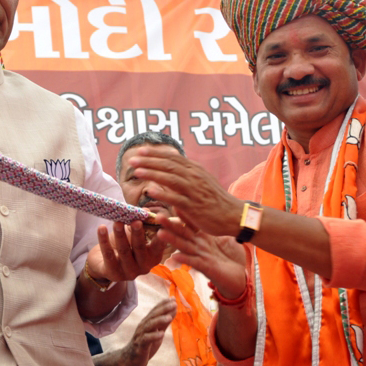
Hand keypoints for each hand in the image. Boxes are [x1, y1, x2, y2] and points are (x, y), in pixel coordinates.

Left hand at [86, 220, 168, 282]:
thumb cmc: (124, 246)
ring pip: (124, 251)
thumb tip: (144, 210)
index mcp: (153, 257)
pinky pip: (108, 255)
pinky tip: (102, 228)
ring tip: (117, 222)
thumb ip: (140, 223)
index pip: (159, 245)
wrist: (103, 264)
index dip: (160, 235)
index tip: (160, 223)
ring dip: (120, 234)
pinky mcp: (113, 273)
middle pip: (140, 248)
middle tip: (136, 221)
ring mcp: (129, 272)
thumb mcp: (133, 234)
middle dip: (138, 234)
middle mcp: (144, 267)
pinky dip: (104, 240)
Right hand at [124, 298, 176, 365]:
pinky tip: (162, 334)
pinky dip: (154, 336)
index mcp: (147, 322)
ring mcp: (140, 335)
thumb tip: (174, 309)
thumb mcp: (157, 332)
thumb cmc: (145, 344)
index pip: (155, 310)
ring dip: (159, 320)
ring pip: (149, 325)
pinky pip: (146, 339)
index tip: (173, 298)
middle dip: (163, 309)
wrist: (131, 360)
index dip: (163, 304)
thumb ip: (165, 322)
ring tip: (169, 317)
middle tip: (174, 304)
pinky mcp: (140, 345)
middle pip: (153, 315)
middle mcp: (143, 326)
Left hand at [127, 147, 243, 236]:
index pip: (172, 158)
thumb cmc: (215, 200)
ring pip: (171, 179)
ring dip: (152, 174)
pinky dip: (163, 193)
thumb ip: (186, 173)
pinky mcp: (195, 206)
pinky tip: (150, 191)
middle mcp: (194, 177)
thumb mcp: (201, 181)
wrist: (233, 215)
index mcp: (195, 170)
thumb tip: (172, 164)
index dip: (155, 154)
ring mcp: (195, 191)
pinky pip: (177, 198)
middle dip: (149, 161)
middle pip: (168, 165)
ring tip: (136, 172)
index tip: (140, 151)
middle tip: (131, 159)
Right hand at [155, 214, 247, 300]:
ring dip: (173, 240)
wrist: (240, 276)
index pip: (191, 224)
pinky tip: (175, 256)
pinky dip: (185, 259)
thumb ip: (219, 227)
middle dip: (171, 226)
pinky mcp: (205, 268)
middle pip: (183, 234)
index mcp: (204, 237)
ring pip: (184, 246)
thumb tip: (216, 211)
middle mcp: (199, 246)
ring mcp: (201, 257)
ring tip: (161, 233)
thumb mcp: (227, 238)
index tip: (175, 203)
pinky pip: (194, 262)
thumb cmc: (233, 256)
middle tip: (159, 216)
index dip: (184, 215)